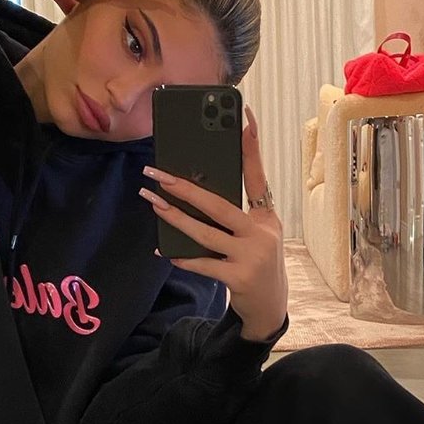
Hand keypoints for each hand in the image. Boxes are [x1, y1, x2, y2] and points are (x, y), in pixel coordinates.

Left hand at [140, 106, 288, 342]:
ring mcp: (251, 256)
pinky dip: (182, 258)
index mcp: (265, 217)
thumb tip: (195, 193)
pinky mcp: (238, 278)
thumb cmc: (256, 263)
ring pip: (205, 232)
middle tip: (157, 174)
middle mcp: (262, 233)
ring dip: (174, 218)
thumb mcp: (256, 235)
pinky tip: (163, 252)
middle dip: (185, 187)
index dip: (252, 147)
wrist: (270, 307)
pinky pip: (203, 263)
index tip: (245, 116)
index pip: (257, 176)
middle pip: (219, 204)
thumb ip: (233, 216)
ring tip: (153, 203)